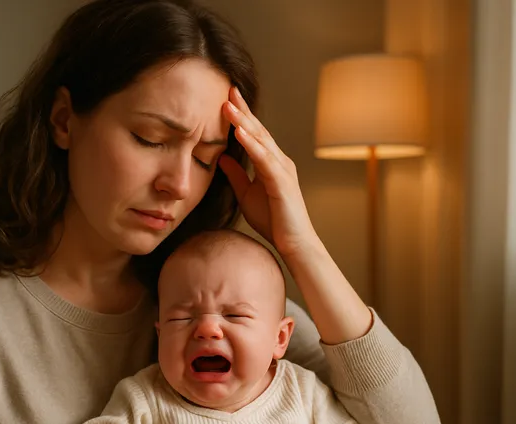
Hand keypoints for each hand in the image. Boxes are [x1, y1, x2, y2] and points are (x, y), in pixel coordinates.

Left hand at [219, 86, 316, 257]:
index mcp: (271, 163)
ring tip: (228, 104)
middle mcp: (279, 161)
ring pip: (261, 140)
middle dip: (243, 109)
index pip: (254, 134)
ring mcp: (282, 170)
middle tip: (228, 88)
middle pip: (258, 130)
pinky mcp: (282, 182)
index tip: (226, 98)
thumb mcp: (246, 193)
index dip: (241, 115)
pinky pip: (264, 159)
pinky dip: (252, 144)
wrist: (293, 244)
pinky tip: (240, 132)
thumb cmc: (273, 221)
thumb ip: (236, 174)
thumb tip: (221, 156)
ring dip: (244, 121)